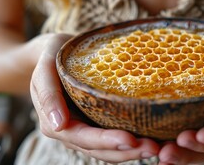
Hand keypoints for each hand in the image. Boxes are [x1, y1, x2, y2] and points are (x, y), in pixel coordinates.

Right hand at [29, 33, 159, 162]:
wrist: (53, 51)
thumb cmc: (51, 55)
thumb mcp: (45, 67)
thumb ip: (47, 93)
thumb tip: (58, 126)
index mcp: (54, 122)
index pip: (82, 138)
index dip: (105, 142)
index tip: (129, 140)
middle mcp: (70, 131)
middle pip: (99, 150)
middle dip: (126, 151)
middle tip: (154, 148)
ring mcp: (85, 129)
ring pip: (109, 150)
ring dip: (132, 152)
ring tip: (158, 147)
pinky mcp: (97, 122)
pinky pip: (113, 139)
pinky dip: (131, 142)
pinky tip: (153, 138)